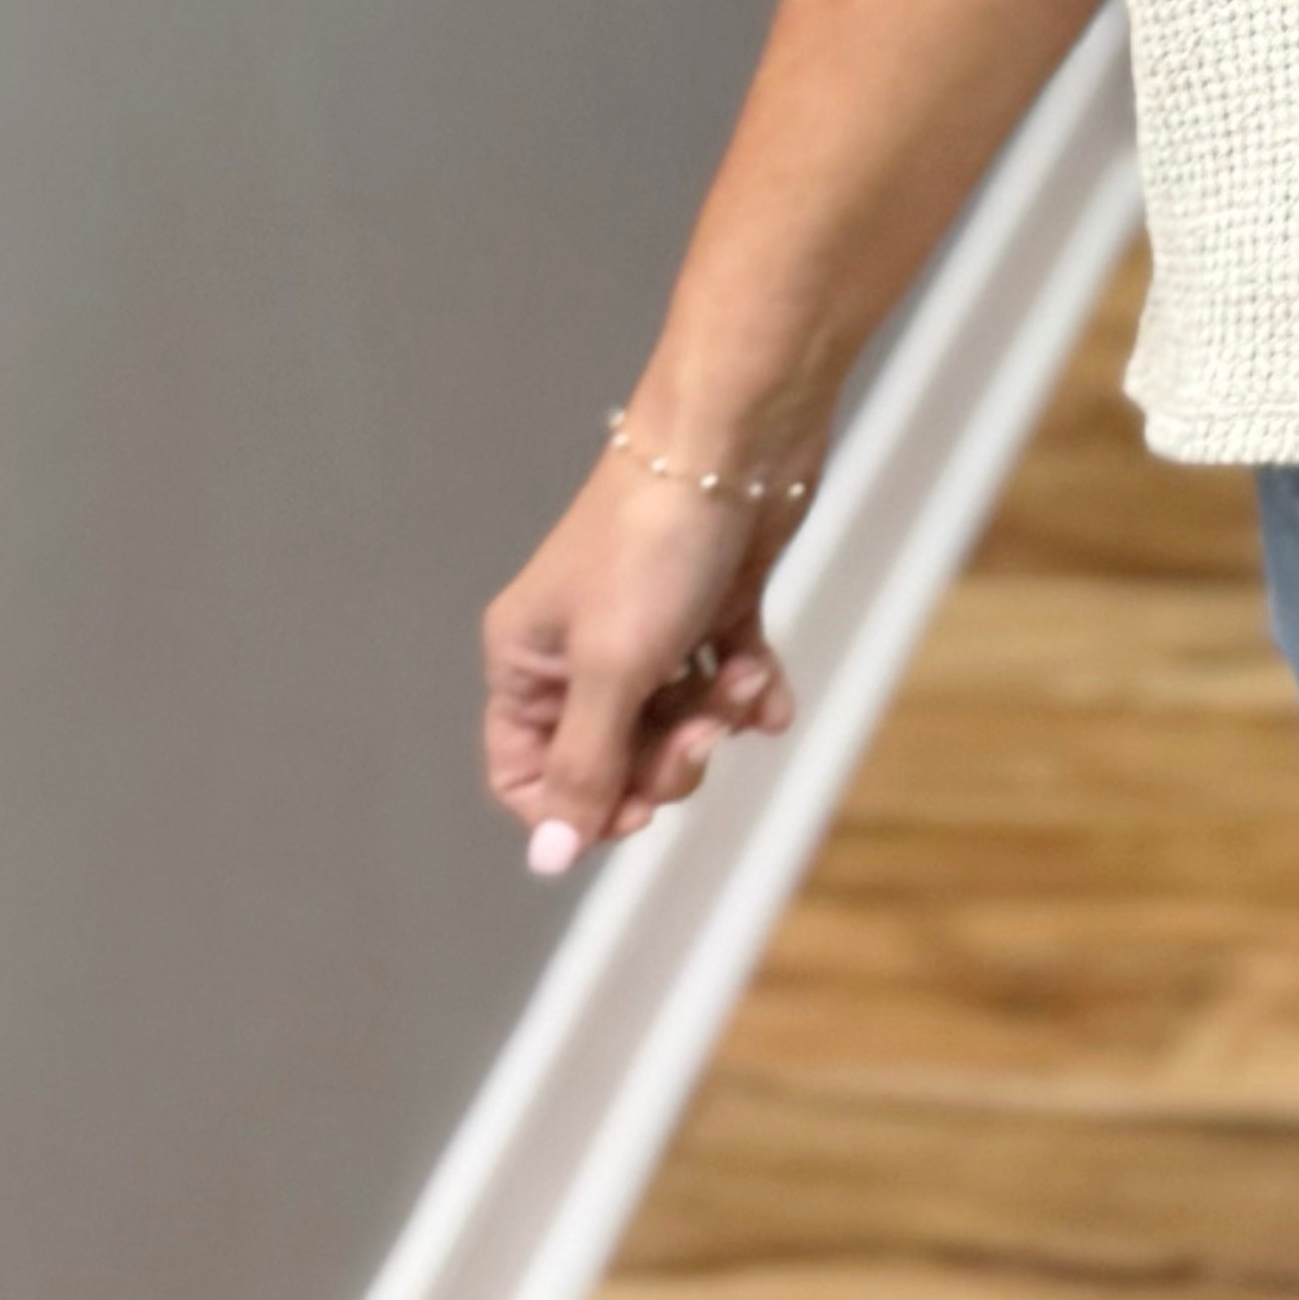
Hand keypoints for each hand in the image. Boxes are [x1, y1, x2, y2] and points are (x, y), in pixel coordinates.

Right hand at [482, 432, 803, 875]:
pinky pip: (725, 675)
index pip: (527, 775)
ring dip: (716, 715)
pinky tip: (771, 689)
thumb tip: (548, 862)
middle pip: (611, 755)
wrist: (739, 437)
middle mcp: (578, 646)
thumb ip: (584, 768)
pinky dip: (751, 688)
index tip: (634, 807)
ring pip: (675, 717)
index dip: (578, 808)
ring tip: (742, 680)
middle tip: (704, 729)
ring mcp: (649, 623)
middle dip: (664, 758)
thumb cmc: (654, 547)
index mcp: (527, 660)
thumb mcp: (611, 669)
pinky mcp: (712, 600)